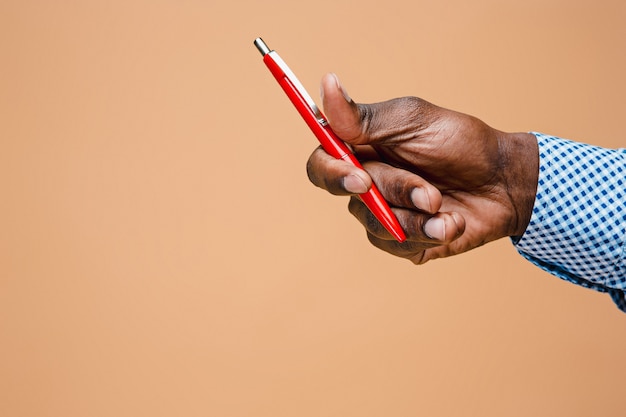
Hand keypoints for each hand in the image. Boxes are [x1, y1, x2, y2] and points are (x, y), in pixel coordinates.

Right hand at [306, 73, 538, 263]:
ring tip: (446, 207)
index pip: (321, 165)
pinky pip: (397, 247)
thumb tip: (326, 85)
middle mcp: (367, 183)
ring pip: (375, 225)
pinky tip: (452, 222)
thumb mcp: (413, 121)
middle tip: (430, 192)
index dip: (331, 173)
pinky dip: (428, 235)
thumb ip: (365, 116)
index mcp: (362, 149)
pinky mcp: (405, 241)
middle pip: (353, 196)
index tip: (360, 177)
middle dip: (396, 191)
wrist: (504, 181)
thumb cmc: (460, 142)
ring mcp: (385, 214)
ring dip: (416, 217)